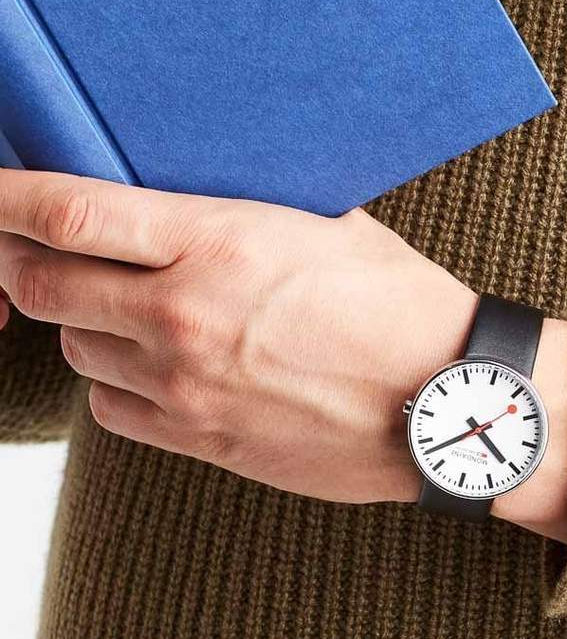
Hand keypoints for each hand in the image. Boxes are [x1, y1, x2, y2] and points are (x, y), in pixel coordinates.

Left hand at [0, 169, 566, 539]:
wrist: (449, 403)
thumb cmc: (405, 309)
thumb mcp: (332, 229)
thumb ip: (243, 214)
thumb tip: (192, 201)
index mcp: (219, 244)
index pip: (67, 213)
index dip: (3, 198)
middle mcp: (185, 316)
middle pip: (40, 285)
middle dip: (24, 261)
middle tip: (47, 250)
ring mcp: (188, 386)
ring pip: (75, 348)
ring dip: (85, 322)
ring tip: (131, 311)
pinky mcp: (203, 440)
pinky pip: (113, 410)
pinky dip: (117, 383)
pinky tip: (158, 369)